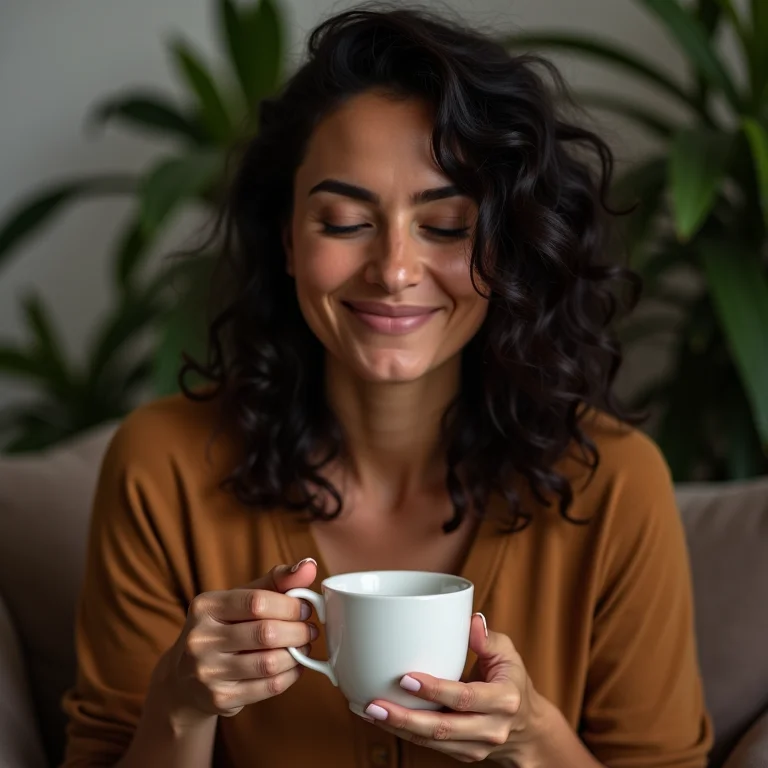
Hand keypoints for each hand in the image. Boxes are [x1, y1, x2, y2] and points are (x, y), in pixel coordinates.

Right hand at [157, 558, 318, 722]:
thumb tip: (310, 565)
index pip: (256, 602)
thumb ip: (276, 581)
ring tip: (303, 647)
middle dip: (298, 631)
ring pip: (269, 663)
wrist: (185, 679)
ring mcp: (208, 672)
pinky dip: (291, 675)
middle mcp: (200, 639)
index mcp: (205, 606)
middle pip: (266, 633)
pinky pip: (268, 687)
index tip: (305, 608)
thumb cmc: (224, 628)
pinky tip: (294, 666)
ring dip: (297, 654)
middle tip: (310, 630)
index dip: (289, 605)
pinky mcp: (220, 699)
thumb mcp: (241, 599)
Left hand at [362, 613, 546, 764]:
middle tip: (375, 704)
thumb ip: (488, 638)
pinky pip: (430, 746)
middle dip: (406, 718)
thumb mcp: (507, 653)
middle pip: (443, 728)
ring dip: (399, 728)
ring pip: (433, 742)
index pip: (464, 697)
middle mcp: (491, 728)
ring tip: (370, 711)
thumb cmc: (511, 679)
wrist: (527, 726)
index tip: (406, 678)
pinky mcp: (463, 754)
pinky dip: (405, 733)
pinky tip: (383, 718)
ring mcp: (476, 747)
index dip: (435, 690)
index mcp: (503, 700)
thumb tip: (471, 620)